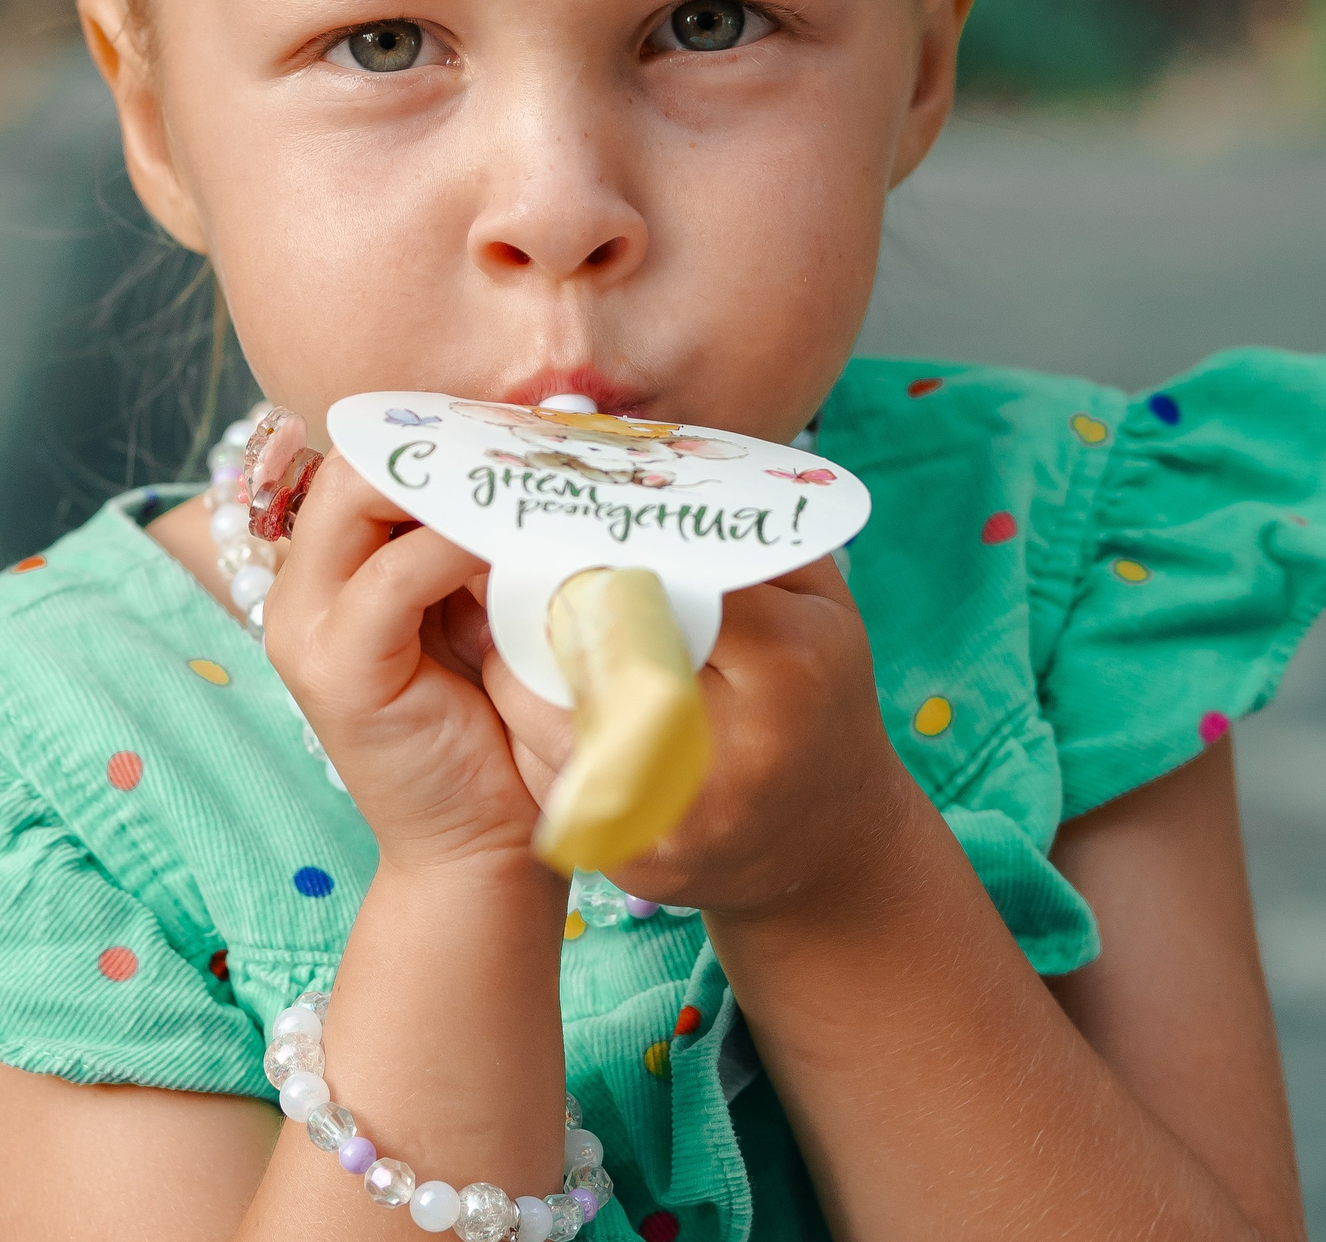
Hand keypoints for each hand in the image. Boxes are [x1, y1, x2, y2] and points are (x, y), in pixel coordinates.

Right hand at [265, 455, 552, 874]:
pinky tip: (514, 548)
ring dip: (453, 482)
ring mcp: (308, 630)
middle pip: (353, 461)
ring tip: (528, 481)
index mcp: (333, 571)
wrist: (485, 850)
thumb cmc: (500, 729)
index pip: (367, 457)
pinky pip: (394, 576)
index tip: (523, 425)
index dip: (440, 432)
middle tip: (529, 442)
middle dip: (443, 443)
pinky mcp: (338, 670)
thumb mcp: (485, 611)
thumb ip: (479, 540)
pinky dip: (457, 547)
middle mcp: (302, 591)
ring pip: (359, 497)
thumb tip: (534, 450)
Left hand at [482, 555, 927, 921]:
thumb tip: (644, 470)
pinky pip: (540, 769)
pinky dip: (527, 725)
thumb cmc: (822, 696)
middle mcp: (724, 752)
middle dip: (540, 601)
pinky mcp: (624, 856)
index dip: (596, 547)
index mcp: (785, 667)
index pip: (662, 580)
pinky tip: (530, 692)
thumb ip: (741, 535)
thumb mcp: (819, 602)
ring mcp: (668, 815)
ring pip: (539, 711)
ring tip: (499, 621)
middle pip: (583, 646)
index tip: (553, 516)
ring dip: (513, 663)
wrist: (827, 843)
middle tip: (497, 559)